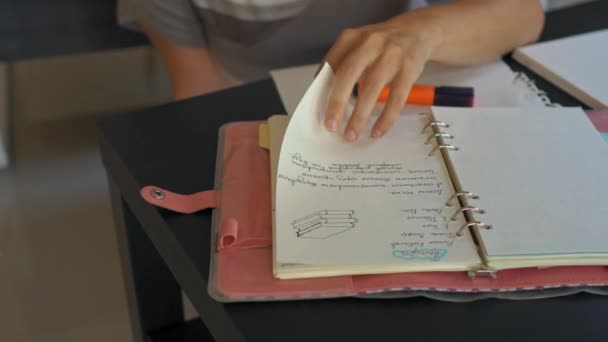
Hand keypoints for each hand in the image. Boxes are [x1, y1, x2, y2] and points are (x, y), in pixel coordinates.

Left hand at [322, 13, 442, 140]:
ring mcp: (391, 55)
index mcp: (351, 38)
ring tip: (351, 135)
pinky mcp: (409, 68)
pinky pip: (396, 97)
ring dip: (360, 116)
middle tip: (330, 126)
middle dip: (337, 103)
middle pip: (349, 74)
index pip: (331, 64)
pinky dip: (386, 117)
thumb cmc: (381, 45)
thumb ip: (342, 66)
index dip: (322, 88)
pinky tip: (377, 131)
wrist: (418, 31)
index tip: (316, 111)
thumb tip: (325, 101)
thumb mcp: (359, 46)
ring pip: (372, 88)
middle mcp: (370, 43)